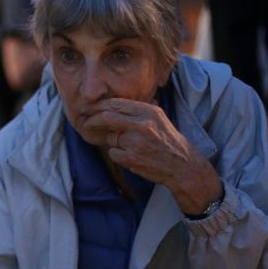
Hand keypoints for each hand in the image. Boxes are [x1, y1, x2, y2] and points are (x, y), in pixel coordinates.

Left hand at [83, 97, 221, 214]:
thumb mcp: (158, 118)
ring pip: (111, 138)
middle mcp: (142, 124)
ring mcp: (136, 142)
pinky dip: (118, 155)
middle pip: (107, 117)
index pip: (116, 104)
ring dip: (115, 142)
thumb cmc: (167, 141)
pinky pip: (113, 153)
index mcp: (149, 111)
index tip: (90, 108)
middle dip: (93, 120)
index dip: (99, 106)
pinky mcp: (131, 158)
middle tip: (85, 122)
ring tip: (131, 146)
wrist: (181, 165)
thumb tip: (111, 106)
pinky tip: (132, 156)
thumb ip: (137, 111)